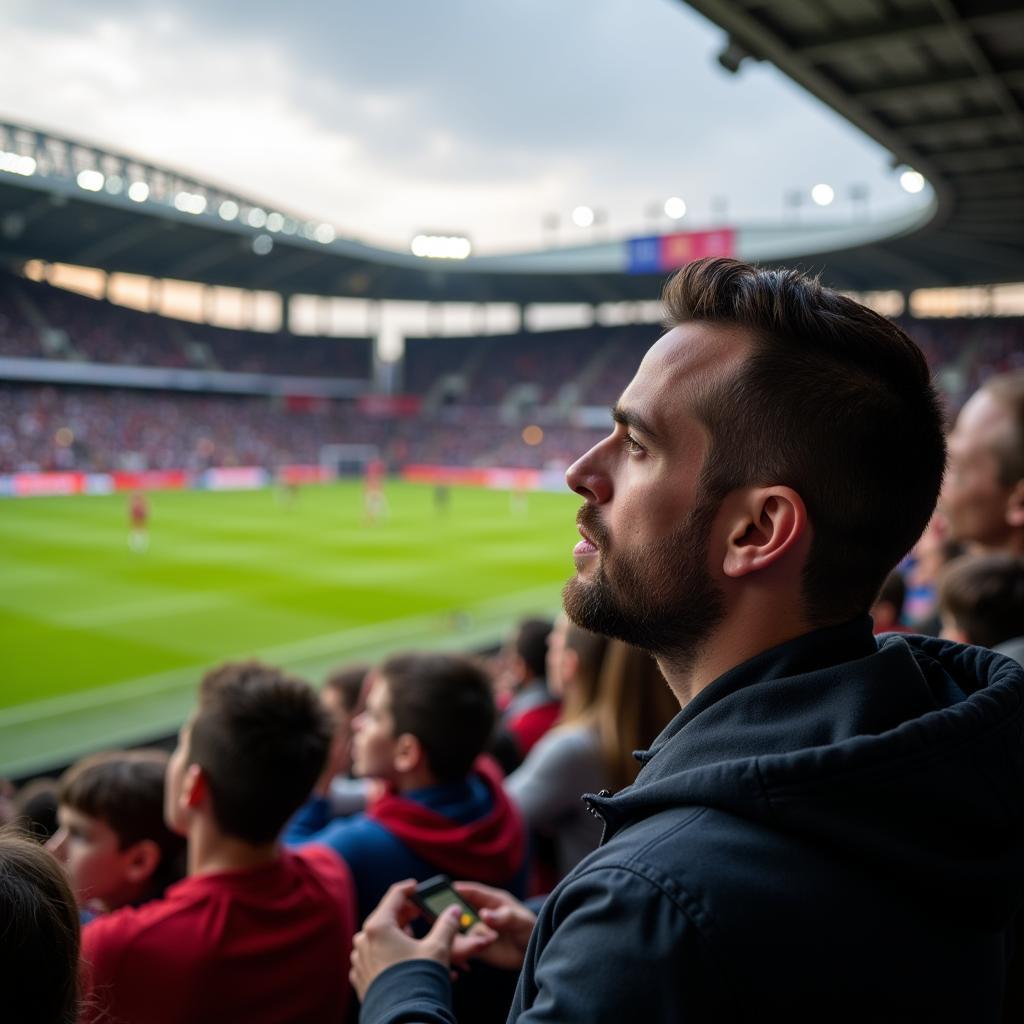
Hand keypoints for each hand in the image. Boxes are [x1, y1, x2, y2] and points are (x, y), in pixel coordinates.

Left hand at [349, 880, 462, 1000]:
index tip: (418, 887)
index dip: (409, 889)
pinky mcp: (361, 978)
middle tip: (422, 915)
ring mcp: (360, 960)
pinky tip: (407, 962)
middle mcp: (364, 940)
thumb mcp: (438, 948)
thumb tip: (454, 910)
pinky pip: (376, 958)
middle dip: (408, 916)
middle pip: (387, 917)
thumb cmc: (417, 981)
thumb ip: (447, 925)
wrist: (402, 1020)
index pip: (395, 895)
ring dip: (400, 938)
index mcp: (379, 926)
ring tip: (420, 944)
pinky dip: (391, 955)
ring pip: (382, 939)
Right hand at [450, 881, 536, 972]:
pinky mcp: (475, 947)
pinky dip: (462, 951)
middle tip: (444, 919)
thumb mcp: (520, 921)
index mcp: (492, 901)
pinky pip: (463, 948)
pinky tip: (470, 956)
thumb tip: (483, 914)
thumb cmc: (529, 929)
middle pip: (459, 911)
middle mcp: (481, 914)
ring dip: (461, 938)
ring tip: (482, 944)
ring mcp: (477, 931)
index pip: (473, 892)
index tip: (446, 890)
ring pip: (459, 932)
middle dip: (451, 914)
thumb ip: (504, 917)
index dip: (459, 890)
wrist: (530, 954)